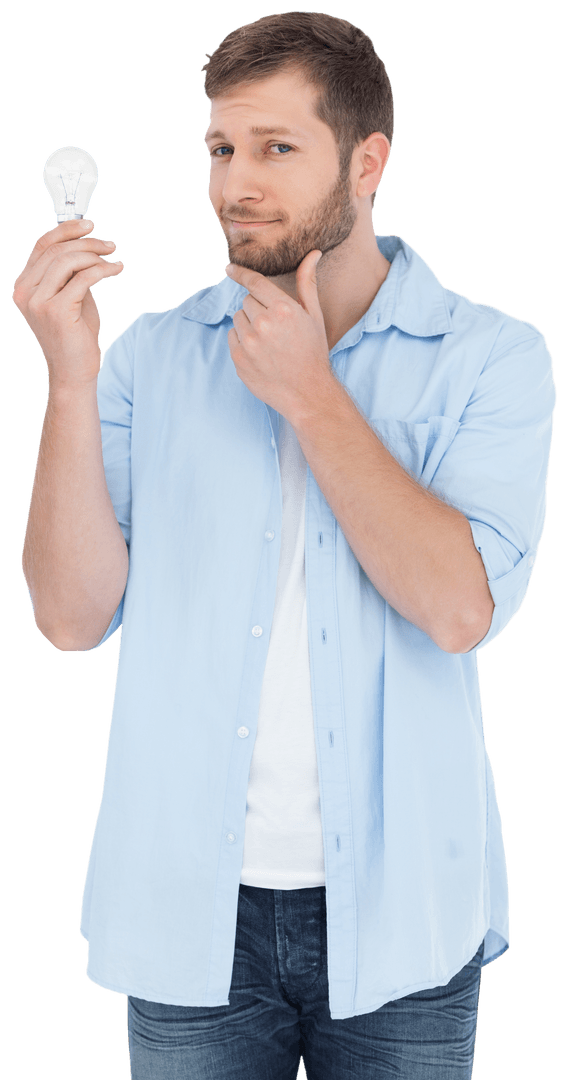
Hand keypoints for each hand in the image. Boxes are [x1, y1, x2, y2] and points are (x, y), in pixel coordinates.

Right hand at [12, 219, 123, 391]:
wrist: (74, 371)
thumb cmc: (74, 336)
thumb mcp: (69, 296)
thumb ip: (70, 273)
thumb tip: (86, 245)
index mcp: (24, 286)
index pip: (42, 245)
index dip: (66, 230)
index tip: (89, 225)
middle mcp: (26, 292)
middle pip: (56, 250)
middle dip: (87, 242)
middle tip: (109, 245)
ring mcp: (38, 302)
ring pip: (69, 261)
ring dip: (95, 255)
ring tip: (113, 259)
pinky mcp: (57, 311)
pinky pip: (83, 278)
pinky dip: (103, 270)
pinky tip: (115, 270)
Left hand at [225, 250, 334, 422]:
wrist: (308, 392)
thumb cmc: (313, 352)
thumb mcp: (314, 316)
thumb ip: (307, 283)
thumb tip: (313, 254)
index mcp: (283, 309)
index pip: (254, 282)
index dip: (240, 273)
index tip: (229, 269)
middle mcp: (263, 324)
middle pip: (246, 301)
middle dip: (257, 309)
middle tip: (275, 328)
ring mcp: (249, 343)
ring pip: (238, 319)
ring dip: (248, 325)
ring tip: (268, 342)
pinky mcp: (239, 359)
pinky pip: (232, 337)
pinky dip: (242, 341)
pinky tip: (260, 353)